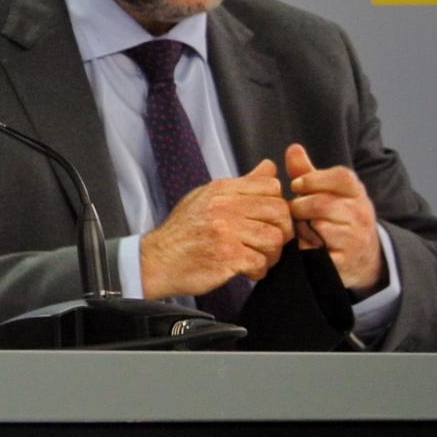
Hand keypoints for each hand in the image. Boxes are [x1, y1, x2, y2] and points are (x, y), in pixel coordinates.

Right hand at [140, 159, 294, 297]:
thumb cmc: (182, 232)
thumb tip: (269, 166)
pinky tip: (246, 270)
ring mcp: (226, 231)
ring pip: (274, 238)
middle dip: (281, 230)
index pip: (271, 185)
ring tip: (257, 257)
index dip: (277, 204)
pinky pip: (261, 262)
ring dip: (271, 254)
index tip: (267, 219)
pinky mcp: (227, 256)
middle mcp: (224, 206)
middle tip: (268, 242)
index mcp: (221, 189)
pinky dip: (258, 270)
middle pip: (279, 211)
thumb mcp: (206, 197)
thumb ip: (241, 184)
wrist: (156, 260)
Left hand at [285, 143, 383, 292]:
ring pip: (318, 227)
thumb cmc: (337, 218)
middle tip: (295, 211)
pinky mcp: (345, 261)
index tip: (298, 186)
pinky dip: (304, 247)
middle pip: (322, 203)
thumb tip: (293, 148)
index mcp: (357, 193)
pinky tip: (306, 245)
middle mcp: (361, 214)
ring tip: (302, 227)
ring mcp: (355, 239)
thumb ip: (307, 172)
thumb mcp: (327, 193)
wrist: (363, 257)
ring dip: (301, 227)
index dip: (312, 179)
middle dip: (300, 206)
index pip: (341, 176)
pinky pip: (315, 251)